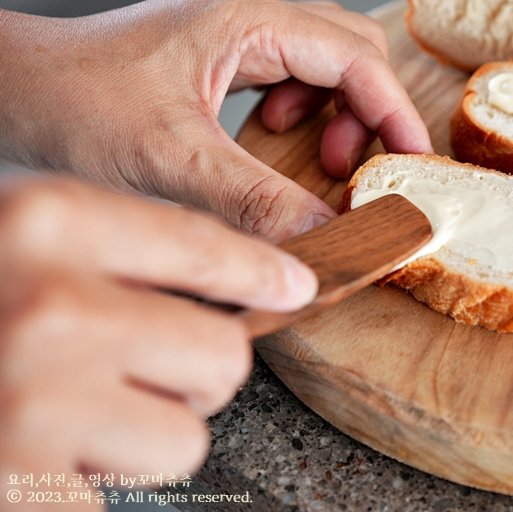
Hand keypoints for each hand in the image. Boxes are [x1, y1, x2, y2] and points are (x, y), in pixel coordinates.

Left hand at [0, 0, 432, 241]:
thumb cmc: (66, 104)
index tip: (414, 166)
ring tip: (318, 160)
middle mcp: (247, 18)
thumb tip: (325, 239)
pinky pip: (289, 75)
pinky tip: (272, 140)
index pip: (357, 60)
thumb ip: (256, 201)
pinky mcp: (217, 56)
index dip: (396, 115)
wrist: (3, 88)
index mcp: (247, 23)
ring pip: (323, 62)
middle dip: (368, 113)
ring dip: (337, 113)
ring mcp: (232, 33)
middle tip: (355, 172)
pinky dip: (302, 113)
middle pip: (351, 52)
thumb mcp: (169, 162)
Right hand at [0, 177, 316, 510]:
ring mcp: (34, 400)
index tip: (293, 286)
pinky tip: (35, 454)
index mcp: (45, 221)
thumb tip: (256, 279)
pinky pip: (121, 500)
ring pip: (188, 435)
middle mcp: (49, 304)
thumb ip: (114, 249)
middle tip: (124, 369)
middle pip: (222, 354)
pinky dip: (91, 486)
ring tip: (64, 413)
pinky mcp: (21, 482)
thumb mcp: (16, 235)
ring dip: (141, 434)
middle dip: (190, 370)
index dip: (260, 272)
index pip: (208, 247)